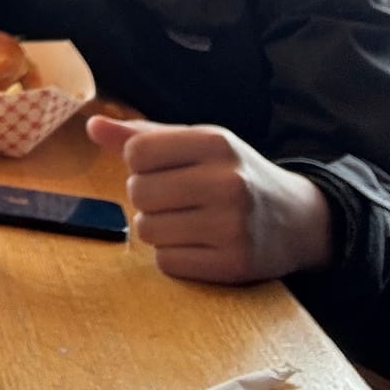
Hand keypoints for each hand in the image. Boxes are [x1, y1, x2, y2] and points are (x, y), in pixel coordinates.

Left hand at [86, 115, 334, 283]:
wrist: (298, 220)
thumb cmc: (234, 175)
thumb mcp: (198, 144)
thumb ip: (144, 135)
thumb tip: (92, 125)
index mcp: (216, 142)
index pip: (137, 152)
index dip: (139, 164)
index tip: (164, 169)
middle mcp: (226, 180)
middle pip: (138, 192)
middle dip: (148, 198)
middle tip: (178, 199)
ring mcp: (232, 224)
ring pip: (147, 230)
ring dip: (158, 229)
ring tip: (189, 221)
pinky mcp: (233, 264)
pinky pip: (167, 263)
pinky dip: (174, 256)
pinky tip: (199, 245)